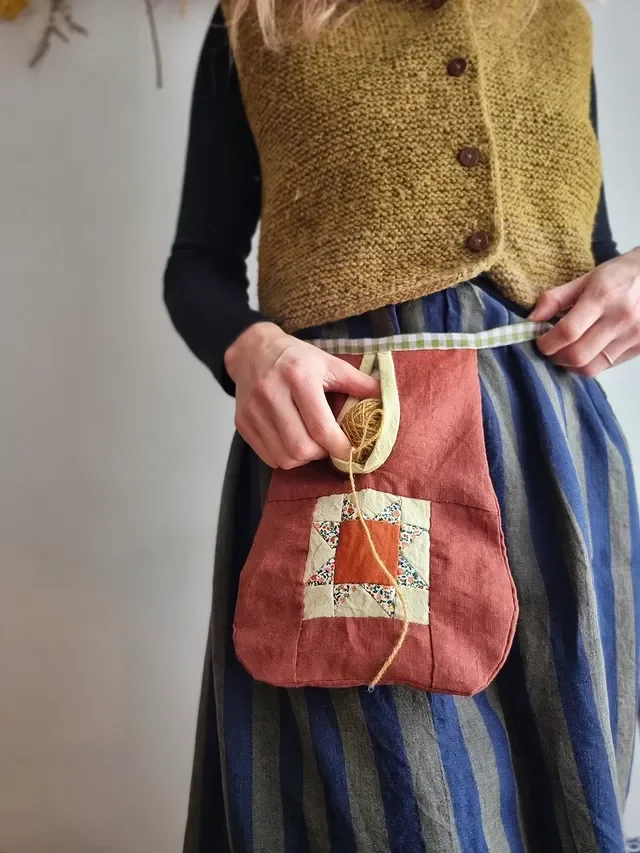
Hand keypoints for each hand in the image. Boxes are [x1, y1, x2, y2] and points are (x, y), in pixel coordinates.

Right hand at [224, 322, 379, 468]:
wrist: (253, 350)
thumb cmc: (297, 358)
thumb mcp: (330, 362)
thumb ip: (358, 382)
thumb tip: (386, 401)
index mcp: (298, 377)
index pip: (321, 428)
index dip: (340, 447)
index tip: (350, 449)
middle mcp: (271, 394)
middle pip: (300, 448)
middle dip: (320, 454)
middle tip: (328, 444)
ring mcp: (253, 410)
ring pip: (283, 458)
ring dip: (303, 458)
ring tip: (311, 443)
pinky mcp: (242, 423)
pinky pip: (267, 457)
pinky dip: (285, 457)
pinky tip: (292, 442)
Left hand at [529, 247, 639, 376]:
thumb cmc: (623, 274)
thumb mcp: (588, 277)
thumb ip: (556, 298)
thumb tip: (531, 319)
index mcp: (603, 296)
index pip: (567, 332)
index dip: (546, 342)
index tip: (539, 340)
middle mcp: (620, 318)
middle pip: (577, 356)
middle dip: (555, 357)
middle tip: (550, 349)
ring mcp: (633, 336)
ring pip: (591, 367)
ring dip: (571, 364)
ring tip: (566, 350)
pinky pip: (606, 367)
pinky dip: (590, 363)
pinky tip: (586, 350)